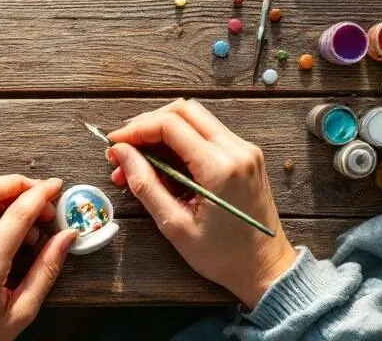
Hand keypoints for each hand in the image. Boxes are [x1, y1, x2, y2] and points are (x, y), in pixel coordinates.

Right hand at [107, 100, 295, 308]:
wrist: (267, 269)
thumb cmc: (223, 256)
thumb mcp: (175, 225)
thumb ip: (145, 184)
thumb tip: (120, 153)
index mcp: (220, 167)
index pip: (170, 124)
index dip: (136, 129)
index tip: (114, 143)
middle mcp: (237, 149)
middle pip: (183, 110)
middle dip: (148, 124)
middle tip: (124, 148)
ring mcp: (244, 150)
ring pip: (195, 118)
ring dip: (162, 132)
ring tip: (138, 163)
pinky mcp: (245, 155)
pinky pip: (206, 134)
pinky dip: (180, 142)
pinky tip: (162, 166)